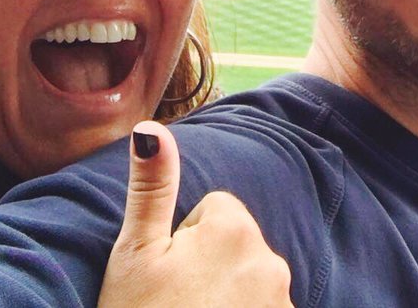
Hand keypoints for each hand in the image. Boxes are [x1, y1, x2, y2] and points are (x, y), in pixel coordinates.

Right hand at [98, 121, 291, 307]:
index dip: (182, 242)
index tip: (164, 276)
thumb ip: (151, 189)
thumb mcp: (134, 256)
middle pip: (234, 245)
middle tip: (173, 304)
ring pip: (249, 281)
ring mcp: (283, 303)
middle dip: (206, 267)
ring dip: (224, 298)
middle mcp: (271, 260)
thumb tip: (150, 128)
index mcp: (234, 229)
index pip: (212, 210)